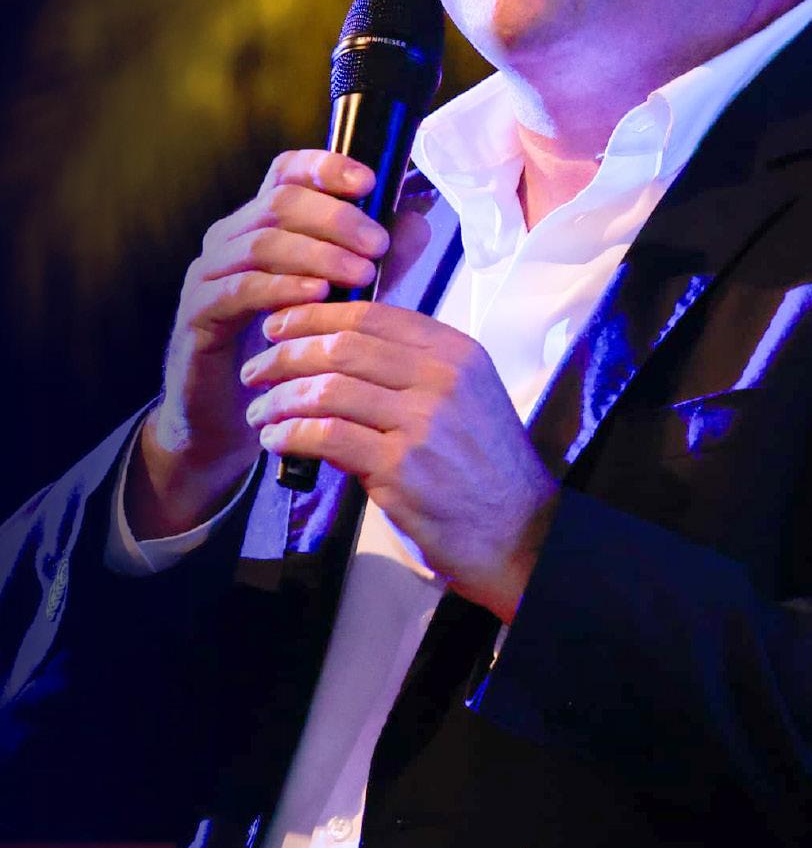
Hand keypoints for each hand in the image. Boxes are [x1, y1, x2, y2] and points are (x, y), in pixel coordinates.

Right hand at [129, 150, 417, 539]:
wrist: (239, 419)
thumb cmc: (295, 351)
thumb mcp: (347, 298)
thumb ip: (378, 259)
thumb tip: (419, 221)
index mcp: (264, 224)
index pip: (287, 172)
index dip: (325, 166)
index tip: (369, 181)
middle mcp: (231, 239)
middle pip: (279, 201)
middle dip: (335, 218)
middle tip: (377, 245)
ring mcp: (209, 275)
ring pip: (260, 242)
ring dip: (317, 254)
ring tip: (361, 274)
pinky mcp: (198, 315)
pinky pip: (238, 288)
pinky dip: (281, 288)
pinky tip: (318, 297)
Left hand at [239, 301, 557, 620]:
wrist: (519, 533)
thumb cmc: (483, 467)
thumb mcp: (465, 398)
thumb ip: (411, 371)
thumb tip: (336, 353)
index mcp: (456, 352)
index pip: (372, 315)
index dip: (314, 316)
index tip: (279, 326)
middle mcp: (442, 377)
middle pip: (342, 346)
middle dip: (286, 354)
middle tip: (256, 369)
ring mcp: (423, 421)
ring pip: (327, 388)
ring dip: (279, 398)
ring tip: (260, 412)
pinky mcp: (402, 467)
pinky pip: (326, 435)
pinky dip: (290, 434)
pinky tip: (276, 441)